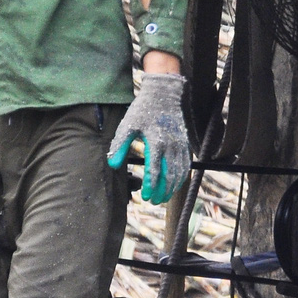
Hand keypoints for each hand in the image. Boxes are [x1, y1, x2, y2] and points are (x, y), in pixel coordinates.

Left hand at [106, 72, 189, 205]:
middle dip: (161, 192)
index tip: (144, 196)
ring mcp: (180, 146)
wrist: (164, 95)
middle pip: (169, 176)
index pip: (155, 171)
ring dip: (172, 188)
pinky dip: (180, 179)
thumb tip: (112, 165)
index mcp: (156, 143)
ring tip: (161, 198)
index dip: (150, 187)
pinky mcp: (185, 145)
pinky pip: (186, 167)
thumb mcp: (128, 125)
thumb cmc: (143, 111)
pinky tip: (173, 185)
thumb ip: (120, 145)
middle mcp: (171, 146)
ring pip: (180, 174)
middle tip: (152, 201)